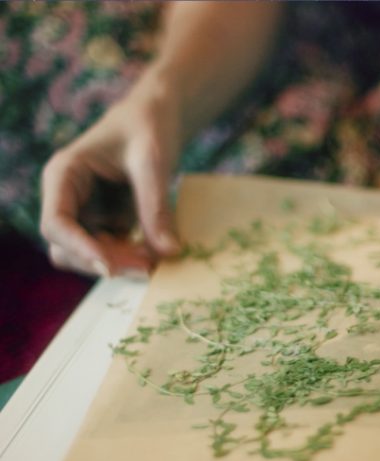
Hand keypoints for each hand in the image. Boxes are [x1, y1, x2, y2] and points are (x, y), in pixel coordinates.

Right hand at [40, 74, 182, 277]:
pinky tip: (158, 255)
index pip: (56, 222)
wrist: (158, 116)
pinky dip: (131, 259)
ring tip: (157, 261)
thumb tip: (168, 252)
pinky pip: (113, 253)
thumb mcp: (153, 162)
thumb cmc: (148, 127)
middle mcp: (67, 198)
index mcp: (64, 174)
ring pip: (89, 256)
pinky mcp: (107, 223)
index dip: (79, 249)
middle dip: (104, 262)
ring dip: (119, 264)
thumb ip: (156, 206)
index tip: (110, 268)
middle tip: (148, 268)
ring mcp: (86, 213)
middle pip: (68, 248)